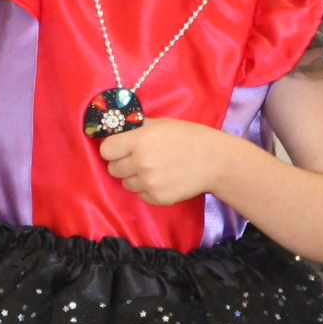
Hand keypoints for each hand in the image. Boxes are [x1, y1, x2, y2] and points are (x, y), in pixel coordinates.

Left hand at [98, 116, 243, 208]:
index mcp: (140, 141)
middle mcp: (141, 163)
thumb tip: (118, 129)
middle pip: (113, 169)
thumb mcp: (162, 124)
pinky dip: (147, 189)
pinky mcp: (158, 198)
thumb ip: (138, 127)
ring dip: (135, 177)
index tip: (121, 148)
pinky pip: (141, 195)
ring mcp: (149, 183)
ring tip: (155, 169)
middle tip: (139, 159)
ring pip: (126, 184)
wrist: (216, 161)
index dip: (113, 149)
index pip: (106, 150)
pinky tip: (163, 179)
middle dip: (123, 163)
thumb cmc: (190, 137)